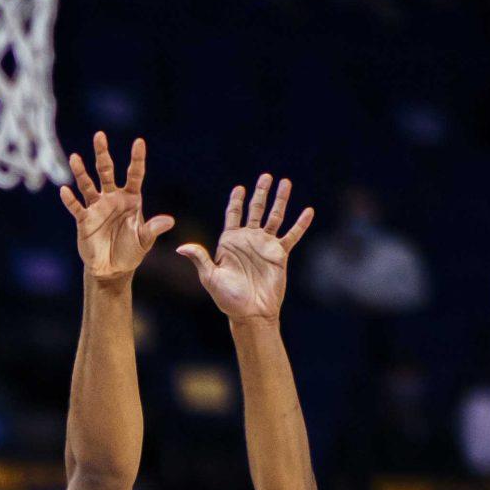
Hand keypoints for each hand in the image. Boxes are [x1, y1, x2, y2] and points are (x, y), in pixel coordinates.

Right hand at [60, 133, 174, 280]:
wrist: (112, 269)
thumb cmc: (130, 252)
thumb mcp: (144, 241)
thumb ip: (153, 229)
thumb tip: (170, 221)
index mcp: (131, 199)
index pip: (134, 174)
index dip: (137, 159)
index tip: (139, 142)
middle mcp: (112, 198)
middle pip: (106, 171)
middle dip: (103, 154)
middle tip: (99, 135)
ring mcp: (97, 207)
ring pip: (88, 184)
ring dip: (81, 171)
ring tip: (74, 157)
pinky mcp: (84, 220)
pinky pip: (76, 207)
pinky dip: (70, 200)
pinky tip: (65, 190)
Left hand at [178, 173, 314, 322]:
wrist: (251, 313)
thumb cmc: (228, 298)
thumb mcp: (210, 277)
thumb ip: (199, 259)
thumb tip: (180, 248)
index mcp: (230, 242)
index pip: (234, 215)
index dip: (236, 201)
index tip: (239, 188)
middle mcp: (248, 240)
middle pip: (255, 210)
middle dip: (260, 193)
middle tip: (266, 176)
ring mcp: (265, 246)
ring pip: (275, 217)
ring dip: (280, 200)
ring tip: (285, 183)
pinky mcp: (279, 254)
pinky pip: (292, 235)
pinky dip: (300, 224)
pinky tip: (309, 211)